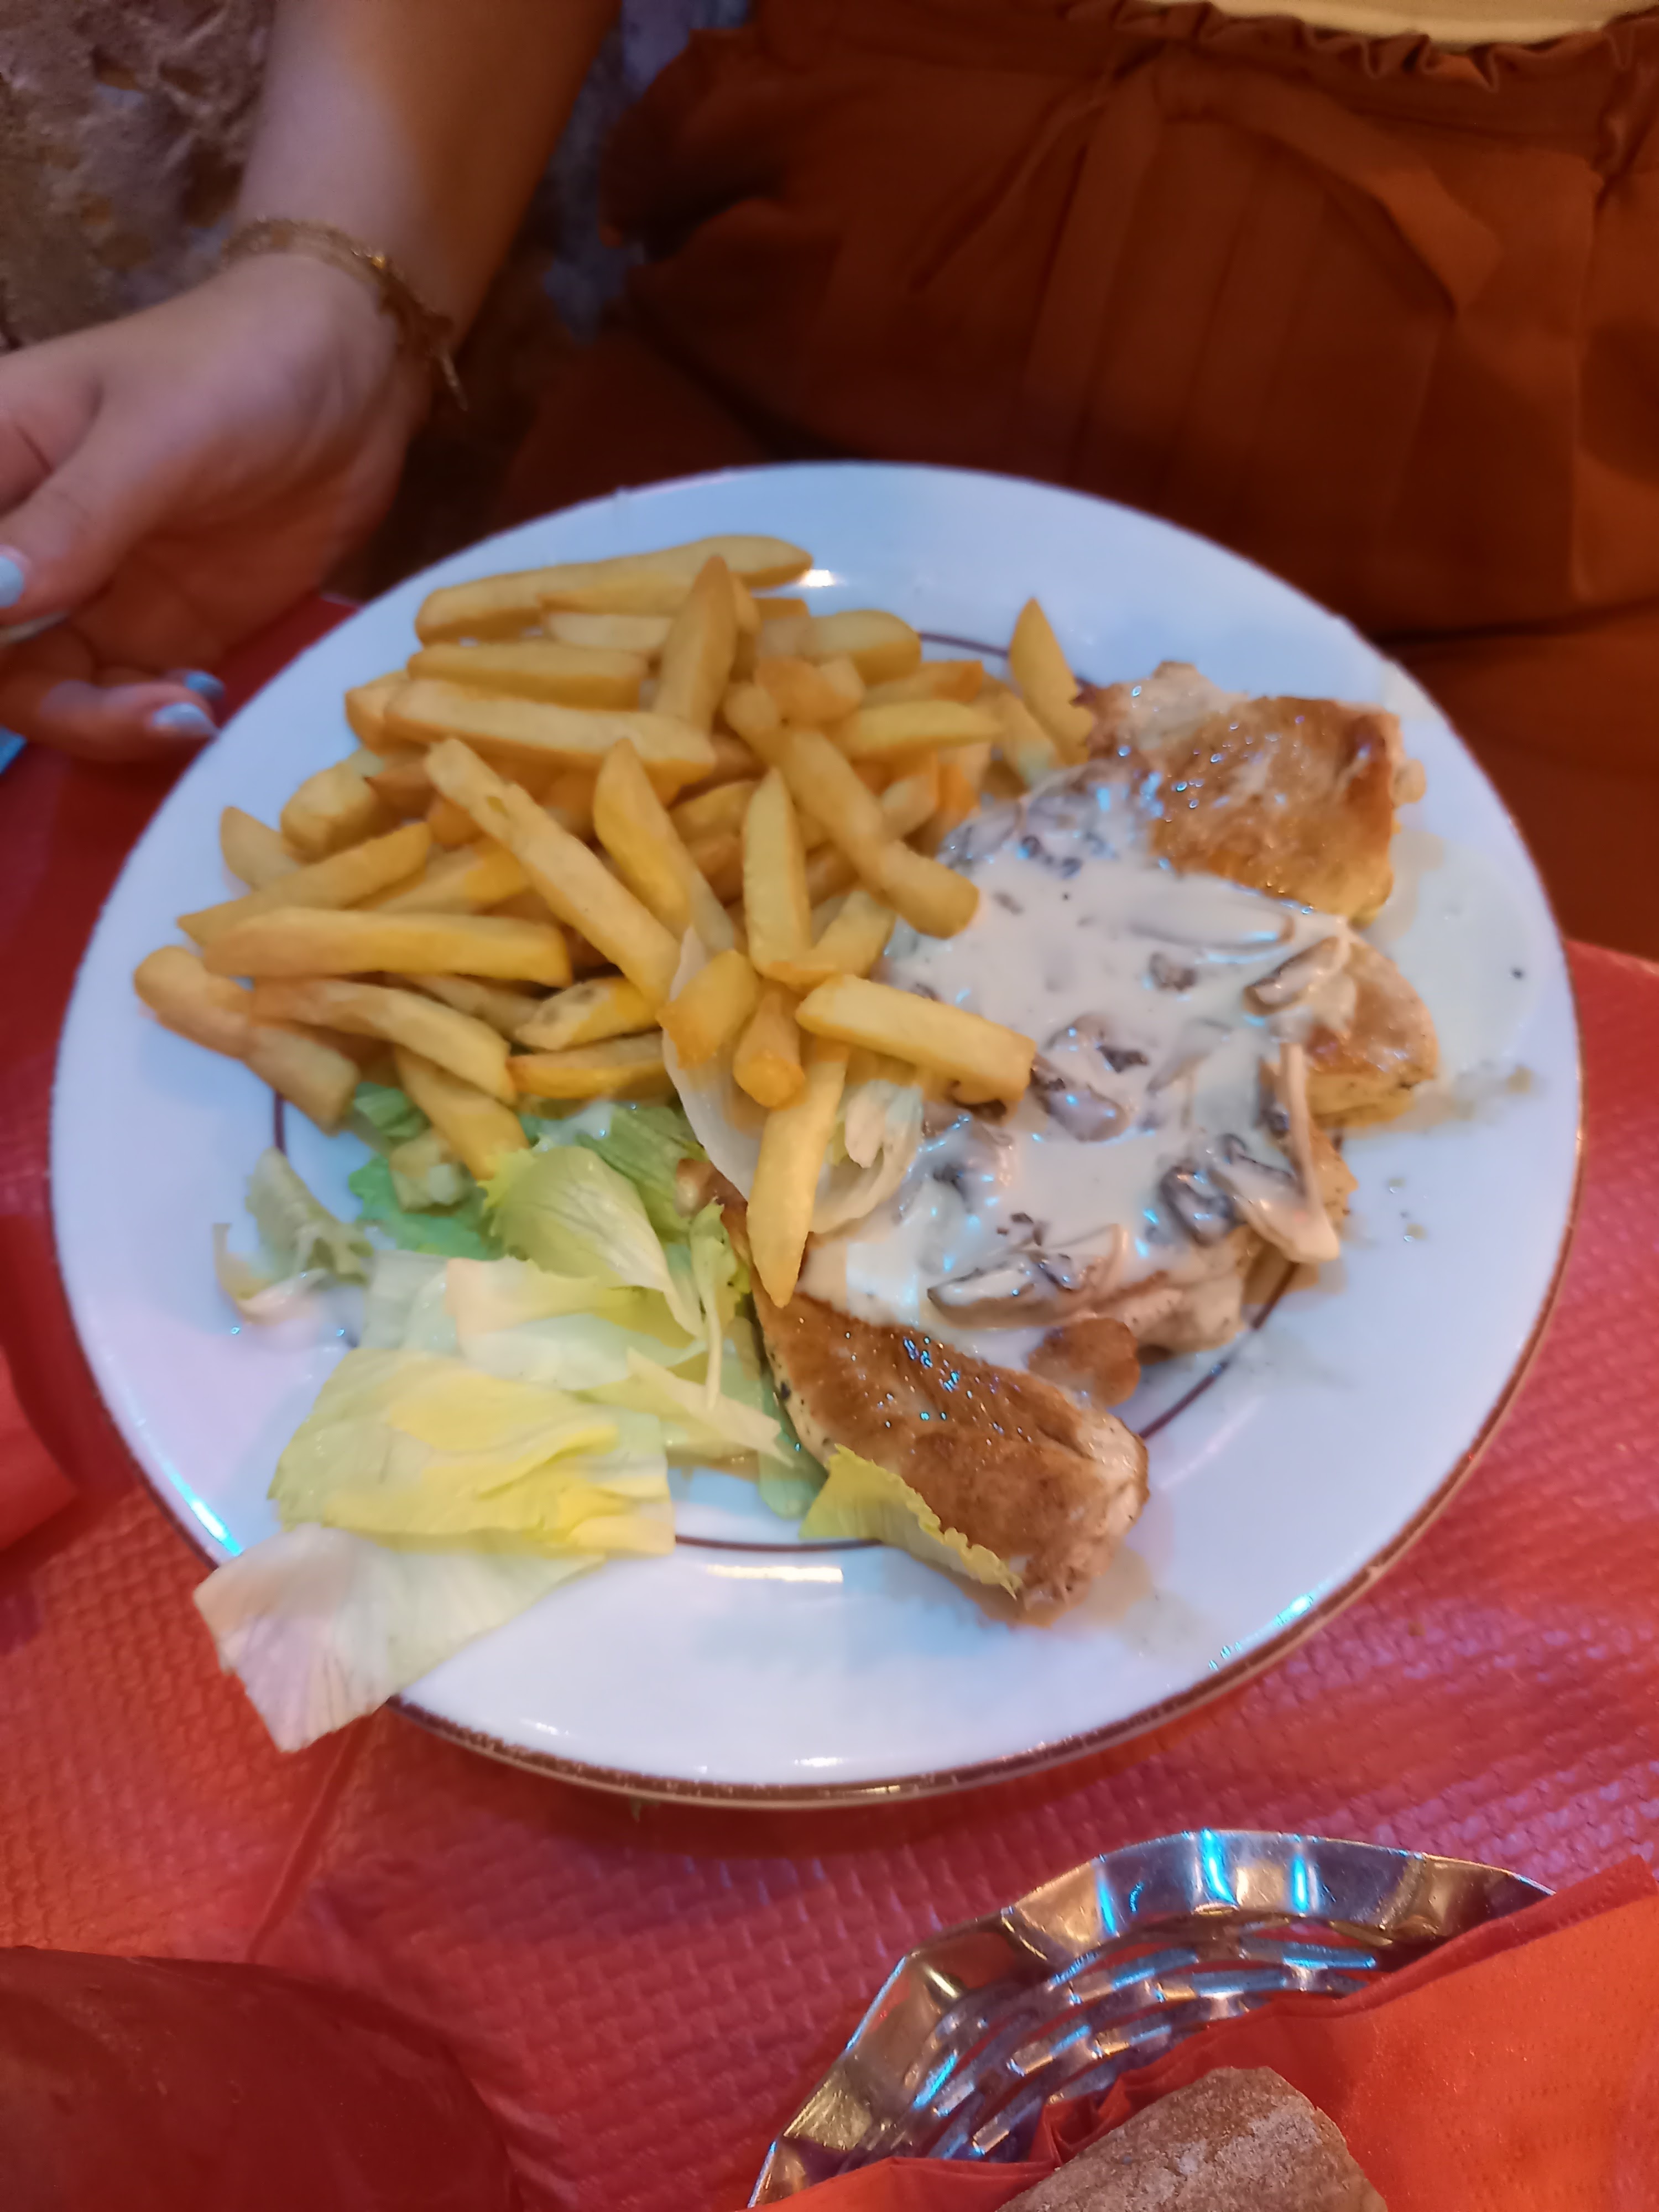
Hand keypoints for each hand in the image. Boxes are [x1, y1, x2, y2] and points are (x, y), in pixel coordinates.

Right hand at [0, 253, 426, 762]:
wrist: (354, 378)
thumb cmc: (236, 368)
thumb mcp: (152, 436)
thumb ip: (73, 521)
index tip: (26, 652)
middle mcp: (24, 540)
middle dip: (50, 703)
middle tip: (137, 712)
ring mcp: (91, 592)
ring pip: (53, 693)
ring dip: (105, 724)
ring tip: (186, 714)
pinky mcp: (162, 631)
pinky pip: (129, 702)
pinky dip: (154, 722)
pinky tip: (204, 707)